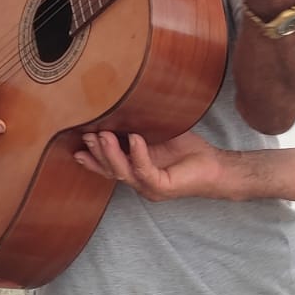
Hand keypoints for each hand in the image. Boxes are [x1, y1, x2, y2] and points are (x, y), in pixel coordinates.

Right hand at [73, 130, 231, 201]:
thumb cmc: (191, 152)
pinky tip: (134, 139)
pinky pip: (144, 170)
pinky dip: (138, 154)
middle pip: (110, 170)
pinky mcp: (162, 187)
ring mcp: (150, 187)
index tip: (77, 147)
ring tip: (103, 135)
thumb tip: (127, 106)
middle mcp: (140, 182)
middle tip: (86, 134)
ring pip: (122, 172)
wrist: (217, 168)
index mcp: (137, 171)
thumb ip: (143, 129)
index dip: (92, 159)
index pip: (109, 167)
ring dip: (110, 153)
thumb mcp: (161, 136)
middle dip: (97, 153)